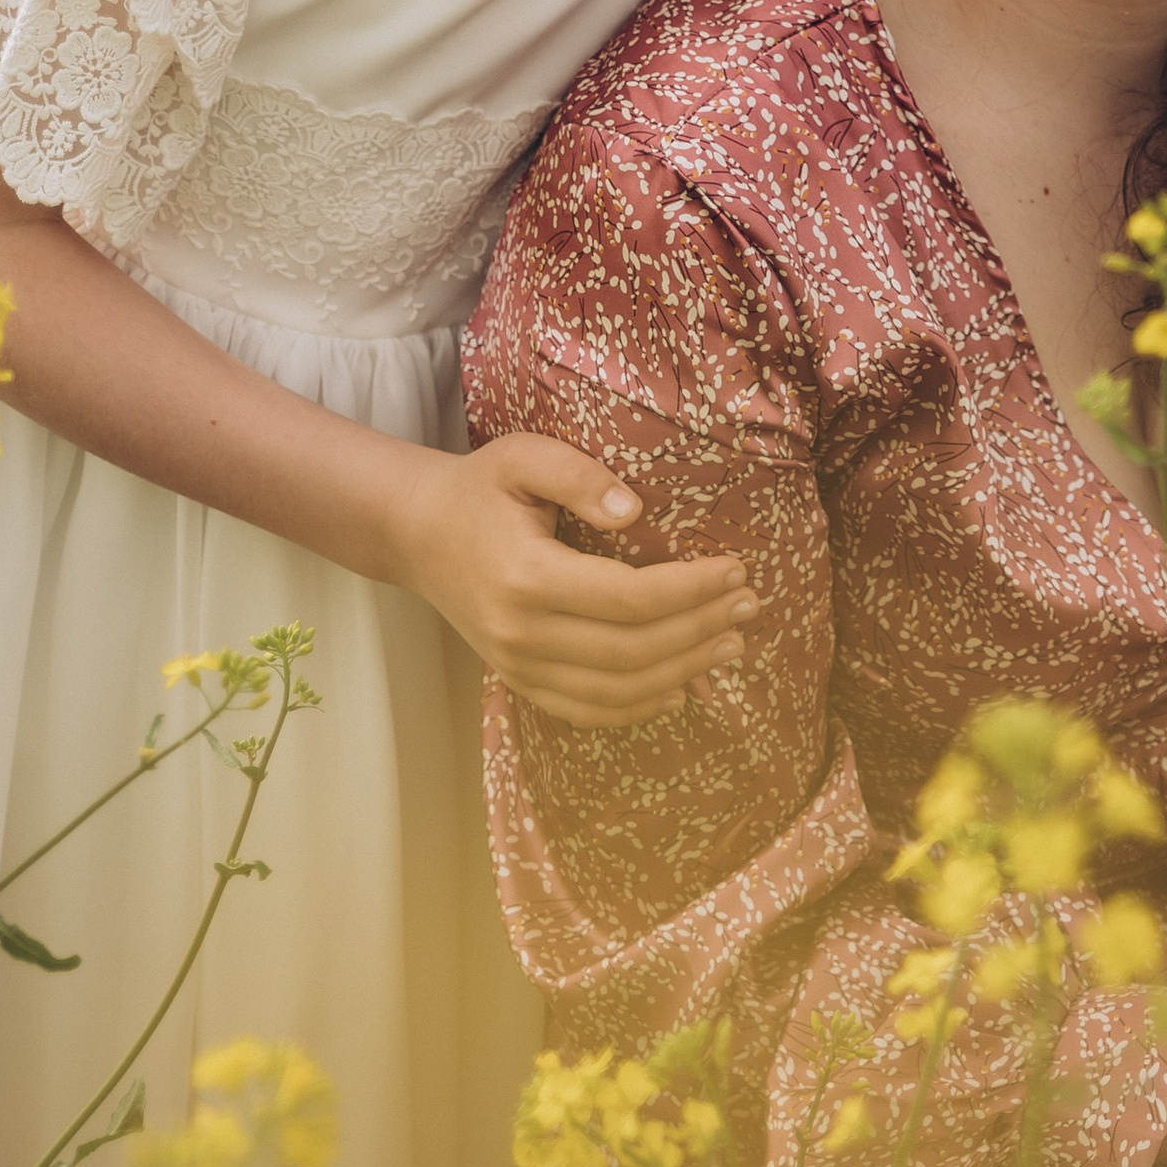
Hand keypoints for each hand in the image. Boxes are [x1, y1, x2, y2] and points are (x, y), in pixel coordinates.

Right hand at [396, 433, 754, 724]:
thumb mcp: (523, 456)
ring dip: (683, 672)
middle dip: (700, 630)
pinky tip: (680, 688)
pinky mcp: (518, 680)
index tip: (736, 569)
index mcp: (526, 576)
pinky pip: (586, 711)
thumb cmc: (479, 488)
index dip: (691, 589)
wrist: (417, 533)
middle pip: (632, 651)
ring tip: (732, 645)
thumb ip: (579, 475)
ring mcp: (517, 666)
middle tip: (749, 606)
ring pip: (616, 691)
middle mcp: (521, 633)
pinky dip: (638, 708)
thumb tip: (634, 510)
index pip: (630, 598)